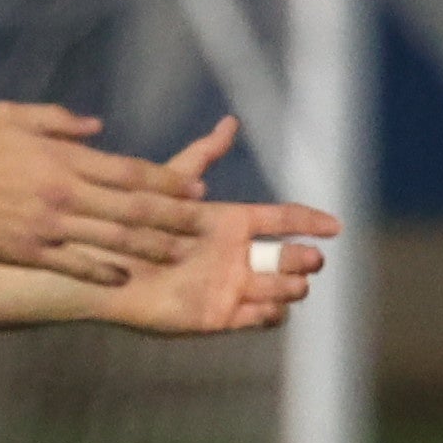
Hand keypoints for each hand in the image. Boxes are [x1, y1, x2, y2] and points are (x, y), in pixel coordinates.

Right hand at [0, 100, 207, 282]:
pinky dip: (100, 271)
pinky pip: (72, 264)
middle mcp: (61, 193)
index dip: (165, 183)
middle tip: (201, 226)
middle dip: (171, 218)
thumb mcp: (11, 116)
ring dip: (148, 248)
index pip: (127, 172)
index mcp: (62, 159)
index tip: (193, 190)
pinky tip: (124, 277)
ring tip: (177, 255)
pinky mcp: (26, 250)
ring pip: (110, 240)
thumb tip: (99, 128)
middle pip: (130, 209)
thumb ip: (59, 120)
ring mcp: (45, 226)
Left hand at [97, 120, 337, 333]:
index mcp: (233, 224)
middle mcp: (237, 256)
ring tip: (292, 284)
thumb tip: (230, 122)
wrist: (107, 267)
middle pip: (286, 258)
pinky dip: (270, 315)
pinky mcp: (217, 317)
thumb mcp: (170, 185)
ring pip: (277, 289)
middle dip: (303, 259)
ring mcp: (230, 287)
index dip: (311, 222)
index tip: (335, 226)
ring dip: (290, 287)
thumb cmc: (134, 223)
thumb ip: (201, 156)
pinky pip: (254, 320)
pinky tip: (273, 308)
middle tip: (310, 259)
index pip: (284, 220)